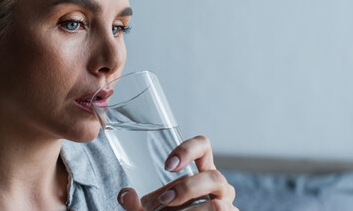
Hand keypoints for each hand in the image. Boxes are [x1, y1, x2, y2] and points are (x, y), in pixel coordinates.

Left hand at [117, 136, 237, 210]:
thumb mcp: (147, 210)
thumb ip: (134, 203)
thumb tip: (126, 193)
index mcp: (200, 171)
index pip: (203, 146)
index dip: (188, 149)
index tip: (167, 165)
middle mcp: (217, 185)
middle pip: (213, 176)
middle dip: (187, 188)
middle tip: (164, 199)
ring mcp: (226, 204)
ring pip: (217, 204)